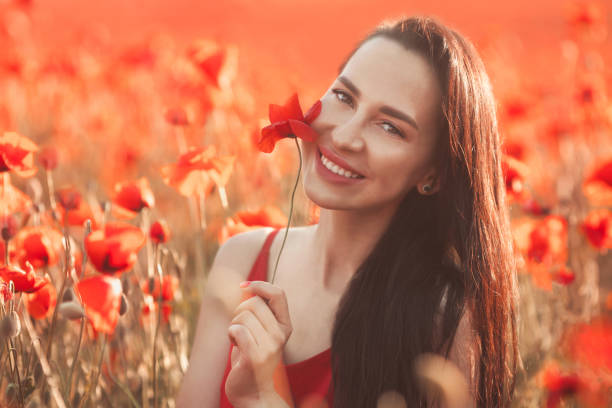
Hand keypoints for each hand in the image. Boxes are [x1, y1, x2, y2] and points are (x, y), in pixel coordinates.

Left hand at [225, 281, 293, 406]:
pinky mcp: (256, 356)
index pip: (278, 293)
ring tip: (237, 340)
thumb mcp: (259, 331)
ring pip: (243, 316)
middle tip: (238, 327)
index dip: (260, 285)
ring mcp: (270, 346)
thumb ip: (257, 311)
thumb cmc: (251, 358)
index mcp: (285, 326)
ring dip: (233, 325)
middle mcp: (281, 335)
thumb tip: (245, 286)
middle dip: (238, 310)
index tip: (244, 286)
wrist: (253, 394)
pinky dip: (230, 334)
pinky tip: (235, 345)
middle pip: (254, 302)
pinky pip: (237, 329)